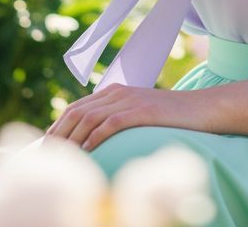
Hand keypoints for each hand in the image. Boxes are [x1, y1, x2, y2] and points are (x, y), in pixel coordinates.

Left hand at [45, 84, 206, 150]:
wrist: (202, 109)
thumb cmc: (171, 118)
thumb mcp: (140, 114)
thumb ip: (118, 120)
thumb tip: (96, 140)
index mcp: (114, 92)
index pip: (76, 108)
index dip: (58, 126)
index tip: (45, 146)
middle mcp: (118, 93)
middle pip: (77, 112)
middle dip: (58, 134)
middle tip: (45, 154)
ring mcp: (130, 100)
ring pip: (89, 117)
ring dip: (72, 138)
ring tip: (62, 156)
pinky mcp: (142, 111)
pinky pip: (111, 122)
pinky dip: (95, 136)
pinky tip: (88, 150)